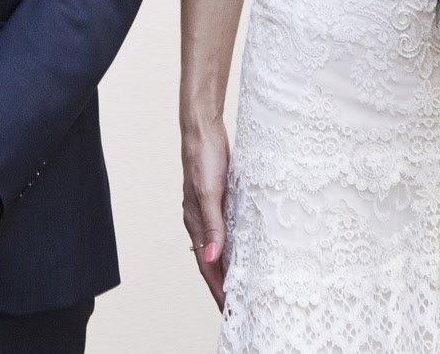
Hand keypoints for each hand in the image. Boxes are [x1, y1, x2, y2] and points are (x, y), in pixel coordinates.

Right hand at [181, 119, 229, 309]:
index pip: (206, 266)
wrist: (202, 128)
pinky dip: (233, 244)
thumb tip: (213, 259)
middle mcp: (198, 220)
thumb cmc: (204, 158)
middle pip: (210, 261)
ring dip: (228, 266)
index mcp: (194, 222)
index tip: (228, 310)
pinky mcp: (218, 200)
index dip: (217, 289)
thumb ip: (212, 226)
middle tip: (237, 306)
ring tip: (242, 284)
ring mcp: (207, 210)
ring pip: (218, 246)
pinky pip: (225, 230)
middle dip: (222, 285)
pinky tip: (245, 247)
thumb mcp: (210, 193)